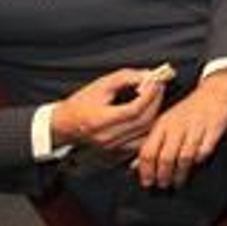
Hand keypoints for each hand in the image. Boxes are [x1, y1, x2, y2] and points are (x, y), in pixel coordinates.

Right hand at [50, 69, 165, 151]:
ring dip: (156, 112)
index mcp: (99, 120)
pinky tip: (152, 112)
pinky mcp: (118, 150)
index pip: (134, 109)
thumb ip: (126, 78)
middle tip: (160, 85)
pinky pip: (142, 140)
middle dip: (156, 101)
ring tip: (156, 96)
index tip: (156, 80)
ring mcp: (113, 146)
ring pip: (145, 132)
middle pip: (143, 121)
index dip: (149, 94)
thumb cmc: (82, 102)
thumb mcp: (101, 84)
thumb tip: (149, 75)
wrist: (66, 124)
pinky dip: (150, 126)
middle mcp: (107, 137)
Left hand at [132, 70, 226, 188]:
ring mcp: (196, 128)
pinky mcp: (213, 129)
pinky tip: (195, 165)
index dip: (145, 170)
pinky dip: (199, 160)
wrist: (214, 92)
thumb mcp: (165, 123)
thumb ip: (150, 144)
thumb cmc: (187, 111)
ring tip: (177, 183)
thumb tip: (134, 166)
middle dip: (163, 176)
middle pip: (165, 158)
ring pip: (184, 158)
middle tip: (163, 186)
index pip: (148, 151)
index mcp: (162, 124)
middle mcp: (177, 126)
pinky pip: (204, 151)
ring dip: (180, 174)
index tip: (147, 183)